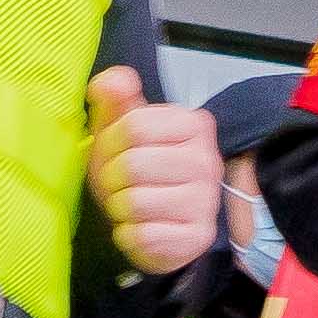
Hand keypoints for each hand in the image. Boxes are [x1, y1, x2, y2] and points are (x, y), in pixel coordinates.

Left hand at [92, 67, 223, 275]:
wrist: (158, 223)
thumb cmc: (138, 174)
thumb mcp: (121, 132)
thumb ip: (114, 102)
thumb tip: (109, 82)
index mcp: (194, 124)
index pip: (133, 126)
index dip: (109, 144)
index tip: (113, 153)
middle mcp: (208, 160)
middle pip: (133, 166)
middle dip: (111, 180)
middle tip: (120, 185)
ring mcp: (207, 200)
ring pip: (136, 202)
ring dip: (119, 208)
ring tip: (130, 206)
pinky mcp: (199, 236)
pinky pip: (144, 235)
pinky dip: (129, 235)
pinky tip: (140, 228)